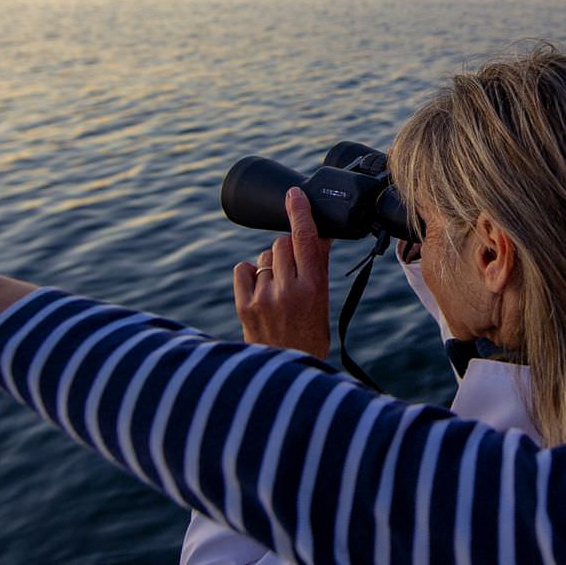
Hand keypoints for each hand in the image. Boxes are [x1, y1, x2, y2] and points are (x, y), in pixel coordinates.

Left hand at [233, 188, 331, 359]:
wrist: (286, 370)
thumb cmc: (310, 336)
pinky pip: (243, 269)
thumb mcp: (322, 301)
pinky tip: (260, 289)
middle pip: (281, 244)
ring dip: (271, 264)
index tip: (294, 194)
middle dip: (287, 250)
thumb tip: (320, 234)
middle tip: (293, 271)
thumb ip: (318, 266)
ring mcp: (263, 298)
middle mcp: (287, 291)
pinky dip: (251, 273)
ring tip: (278, 289)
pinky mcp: (244, 306)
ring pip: (263, 257)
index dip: (299, 212)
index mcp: (313, 289)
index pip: (305, 240)